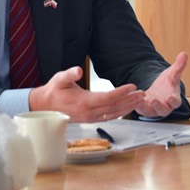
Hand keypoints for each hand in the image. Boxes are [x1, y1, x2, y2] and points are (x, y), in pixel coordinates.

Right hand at [28, 66, 144, 122]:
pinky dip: (121, 112)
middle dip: (130, 100)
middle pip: (115, 107)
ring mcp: (90, 117)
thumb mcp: (60, 79)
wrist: (46, 107)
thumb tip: (79, 70)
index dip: (122, 92)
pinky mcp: (91, 119)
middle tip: (143, 93)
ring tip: (140, 100)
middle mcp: (89, 112)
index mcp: (84, 102)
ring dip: (128, 107)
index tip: (133, 86)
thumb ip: (70, 74)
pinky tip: (128, 107)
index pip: (108, 98)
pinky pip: (109, 117)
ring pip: (114, 113)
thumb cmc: (54, 90)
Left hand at [134, 52, 187, 118]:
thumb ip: (178, 66)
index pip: (176, 103)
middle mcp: (165, 107)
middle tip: (153, 100)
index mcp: (173, 99)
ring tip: (141, 100)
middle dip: (158, 106)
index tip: (170, 97)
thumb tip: (184, 54)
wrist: (158, 91)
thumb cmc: (167, 84)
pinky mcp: (144, 109)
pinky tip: (133, 97)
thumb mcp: (172, 74)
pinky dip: (137, 104)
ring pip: (151, 111)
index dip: (173, 101)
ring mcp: (154, 109)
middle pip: (163, 110)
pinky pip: (140, 109)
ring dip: (146, 107)